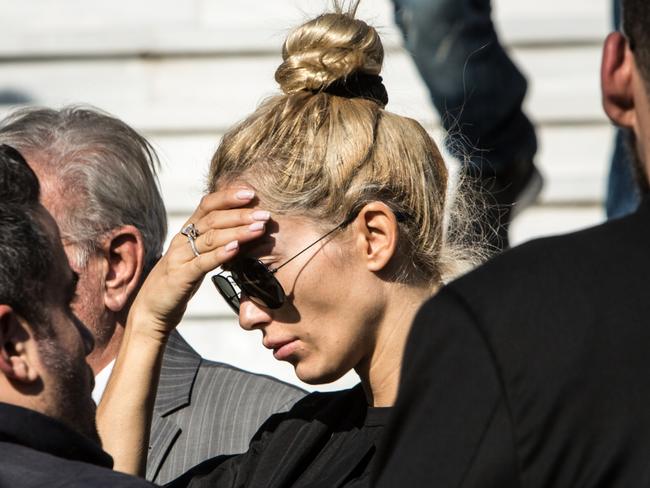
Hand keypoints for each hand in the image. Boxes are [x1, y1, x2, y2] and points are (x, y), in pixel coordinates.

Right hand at [130, 187, 268, 339]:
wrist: (151, 309)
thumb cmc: (179, 280)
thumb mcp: (197, 256)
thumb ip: (214, 241)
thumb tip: (243, 229)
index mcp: (187, 232)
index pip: (207, 205)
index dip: (228, 196)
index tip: (252, 192)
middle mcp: (182, 240)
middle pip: (213, 219)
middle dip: (241, 214)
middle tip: (264, 213)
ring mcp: (180, 257)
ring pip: (211, 237)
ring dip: (238, 231)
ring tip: (259, 228)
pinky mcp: (180, 277)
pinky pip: (202, 262)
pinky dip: (221, 253)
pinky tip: (237, 248)